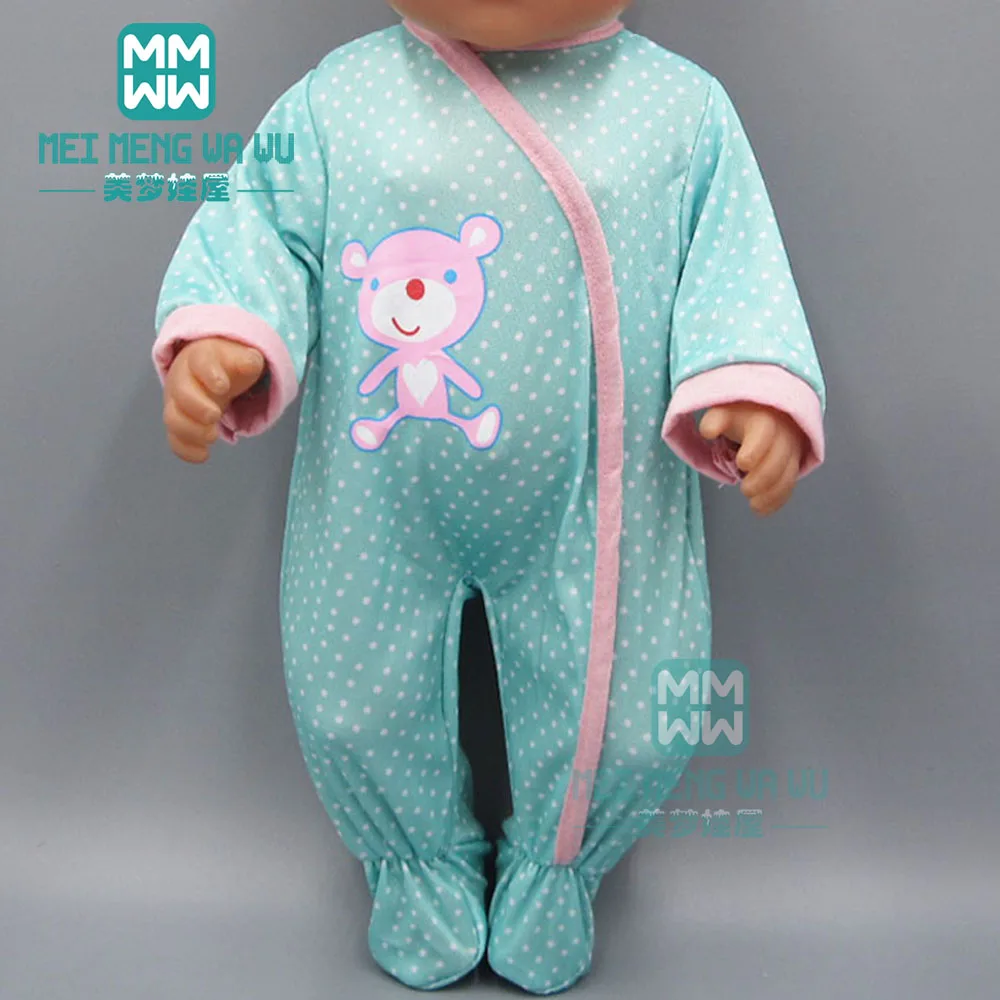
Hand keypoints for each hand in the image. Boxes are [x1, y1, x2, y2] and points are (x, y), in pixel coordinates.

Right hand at [162, 337, 264, 462]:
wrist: (205, 370)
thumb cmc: (225, 365)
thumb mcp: (240, 357)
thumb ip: (248, 361)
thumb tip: (251, 363)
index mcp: (200, 359)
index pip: (200, 363)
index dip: (210, 375)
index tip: (223, 387)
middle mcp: (182, 380)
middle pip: (181, 393)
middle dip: (197, 407)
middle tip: (215, 417)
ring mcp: (176, 402)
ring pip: (173, 417)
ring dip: (191, 431)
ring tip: (212, 437)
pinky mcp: (178, 422)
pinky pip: (174, 437)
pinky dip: (185, 449)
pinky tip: (203, 455)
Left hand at [699, 402, 807, 515]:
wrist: (765, 414)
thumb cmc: (740, 417)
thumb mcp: (724, 413)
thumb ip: (714, 421)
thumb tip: (707, 432)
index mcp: (764, 421)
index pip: (764, 434)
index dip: (755, 450)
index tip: (742, 464)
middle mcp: (783, 436)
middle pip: (779, 460)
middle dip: (762, 479)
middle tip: (745, 489)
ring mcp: (791, 452)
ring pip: (788, 475)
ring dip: (772, 495)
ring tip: (753, 505)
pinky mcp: (793, 466)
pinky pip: (790, 485)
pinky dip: (777, 500)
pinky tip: (761, 510)